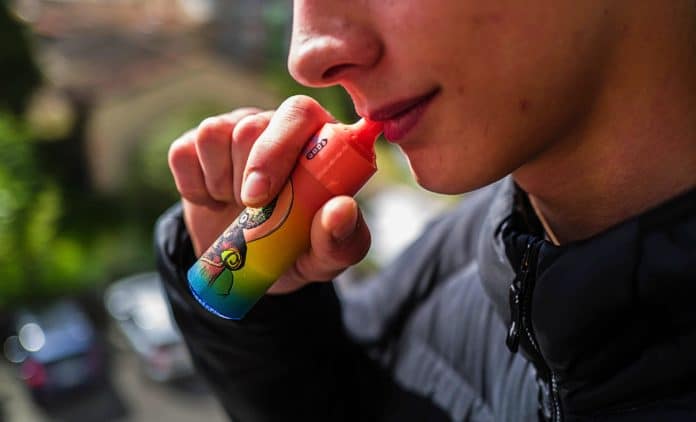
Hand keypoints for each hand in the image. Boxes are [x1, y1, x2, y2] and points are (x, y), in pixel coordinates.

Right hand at [168, 96, 371, 293]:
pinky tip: (214, 202)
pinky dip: (194, 188)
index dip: (278, 149)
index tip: (264, 198)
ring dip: (220, 182)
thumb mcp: (327, 256)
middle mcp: (276, 126)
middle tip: (252, 209)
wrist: (249, 266)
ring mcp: (235, 129)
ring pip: (213, 134)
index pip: (299, 113)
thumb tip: (342, 210)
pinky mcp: (197, 145)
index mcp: (318, 140)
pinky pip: (183, 153)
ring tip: (237, 206)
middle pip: (251, 126)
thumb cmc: (298, 249)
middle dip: (246, 176)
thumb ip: (343, 239)